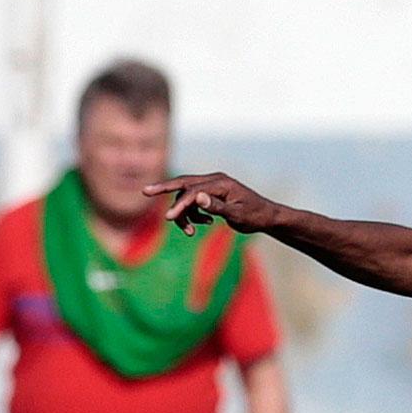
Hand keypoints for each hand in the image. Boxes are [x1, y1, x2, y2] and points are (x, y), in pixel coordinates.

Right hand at [147, 173, 279, 235]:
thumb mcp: (237, 215)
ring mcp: (212, 186)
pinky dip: (192, 214)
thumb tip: (197, 197)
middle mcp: (215, 180)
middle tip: (145, 192)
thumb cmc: (255, 216)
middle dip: (164, 189)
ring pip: (187, 196)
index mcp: (221, 183)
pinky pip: (193, 202)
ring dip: (184, 213)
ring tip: (191, 231)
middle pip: (183, 183)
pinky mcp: (211, 194)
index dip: (180, 204)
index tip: (169, 218)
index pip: (193, 190)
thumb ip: (217, 206)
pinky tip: (203, 224)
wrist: (267, 217)